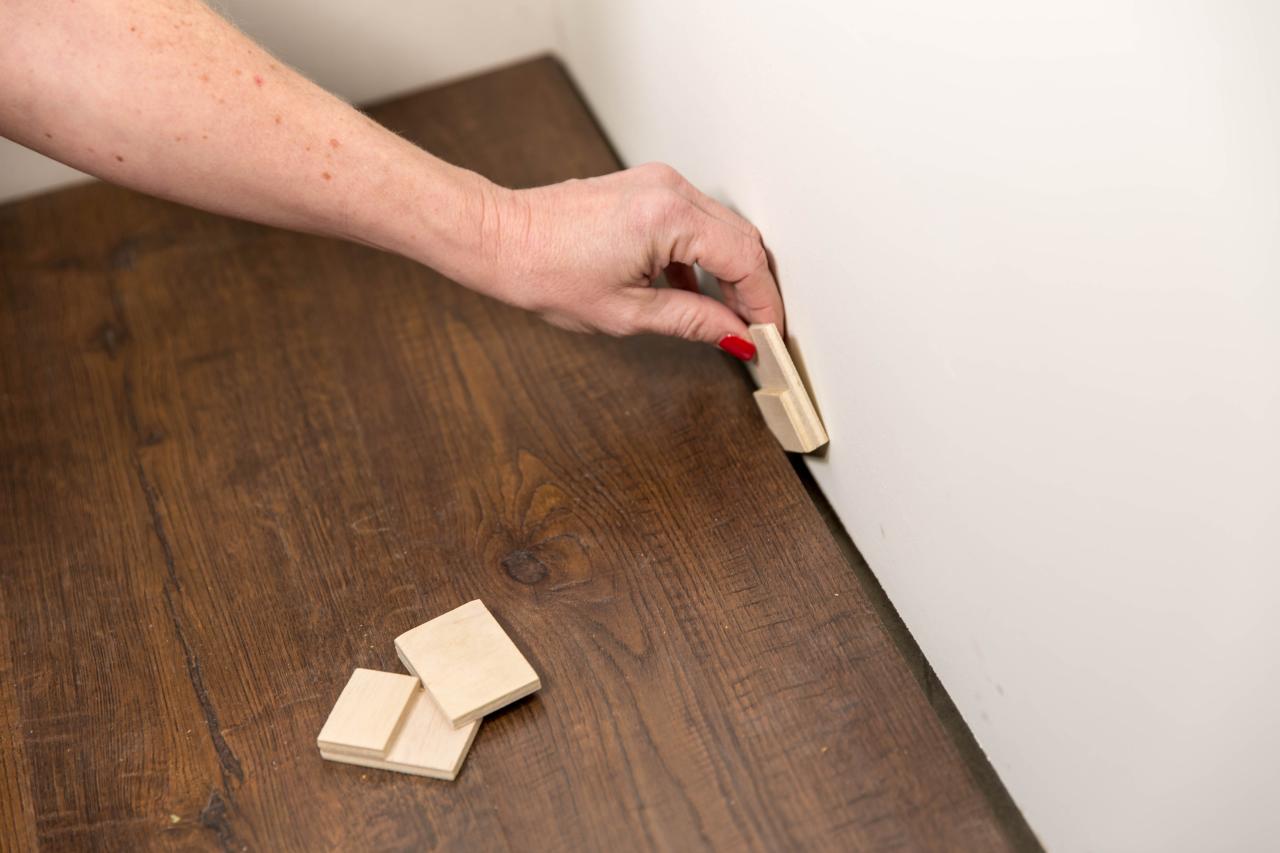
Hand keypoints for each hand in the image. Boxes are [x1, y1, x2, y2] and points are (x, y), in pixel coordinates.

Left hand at [477, 163, 782, 357]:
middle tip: (755, 330)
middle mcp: (669, 189)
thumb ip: (692, 320)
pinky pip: (696, 220)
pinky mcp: (647, 187)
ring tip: (728, 316)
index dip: (763, 302)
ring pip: (723, 228)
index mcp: (668, 217)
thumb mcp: (626, 313)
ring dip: (731, 271)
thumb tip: (734, 335)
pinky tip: (695, 291)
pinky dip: (705, 256)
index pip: (744, 259)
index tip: (769, 334)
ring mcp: (658, 182)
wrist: (501, 239)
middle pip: (742, 239)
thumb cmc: (544, 270)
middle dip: (754, 287)